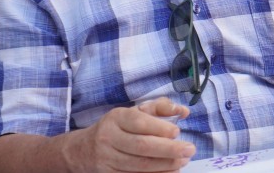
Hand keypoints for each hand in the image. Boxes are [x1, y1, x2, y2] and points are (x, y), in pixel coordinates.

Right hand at [68, 97, 194, 172]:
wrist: (83, 150)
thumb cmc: (118, 127)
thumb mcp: (134, 112)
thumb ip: (160, 108)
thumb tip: (183, 111)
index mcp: (116, 118)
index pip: (140, 122)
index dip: (160, 128)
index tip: (177, 132)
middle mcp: (108, 138)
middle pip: (141, 146)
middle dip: (168, 149)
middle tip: (189, 150)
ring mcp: (106, 159)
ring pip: (139, 165)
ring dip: (165, 165)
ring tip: (183, 162)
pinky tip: (170, 172)